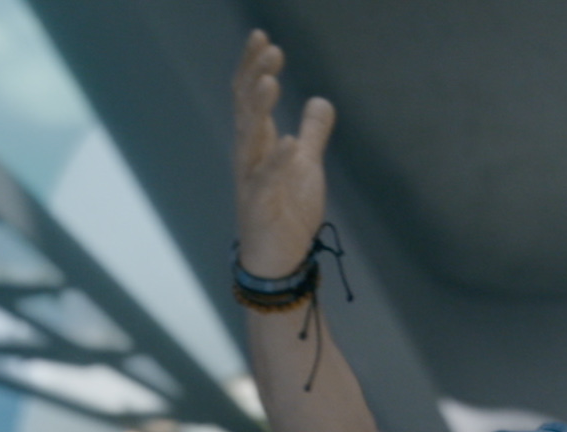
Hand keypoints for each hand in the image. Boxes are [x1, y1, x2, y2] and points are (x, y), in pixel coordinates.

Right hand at [232, 30, 334, 275]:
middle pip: (246, 108)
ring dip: (259, 108)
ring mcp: (252, 179)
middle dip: (255, 76)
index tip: (262, 37)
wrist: (276, 259)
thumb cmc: (285, 210)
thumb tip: (321, 100)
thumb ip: (313, 133)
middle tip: (270, 47)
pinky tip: (289, 141)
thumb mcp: (306, 165)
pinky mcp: (260, 205)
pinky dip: (278, 160)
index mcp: (259, 143)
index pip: (251, 97)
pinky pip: (267, 180)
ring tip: (271, 80)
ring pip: (249, 137)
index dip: (254, 67)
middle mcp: (249, 156)